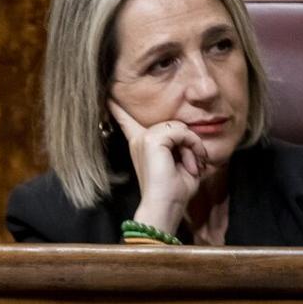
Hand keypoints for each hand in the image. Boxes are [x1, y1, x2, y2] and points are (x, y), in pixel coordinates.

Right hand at [108, 100, 208, 233]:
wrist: (165, 206)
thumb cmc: (174, 191)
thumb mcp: (178, 162)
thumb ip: (180, 144)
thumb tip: (188, 131)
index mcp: (140, 144)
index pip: (127, 120)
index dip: (118, 108)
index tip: (108, 97)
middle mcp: (138, 139)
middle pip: (172, 124)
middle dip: (188, 141)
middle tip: (194, 164)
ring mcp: (143, 138)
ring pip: (179, 127)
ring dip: (193, 145)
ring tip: (193, 165)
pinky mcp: (151, 140)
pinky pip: (181, 132)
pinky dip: (193, 145)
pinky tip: (191, 162)